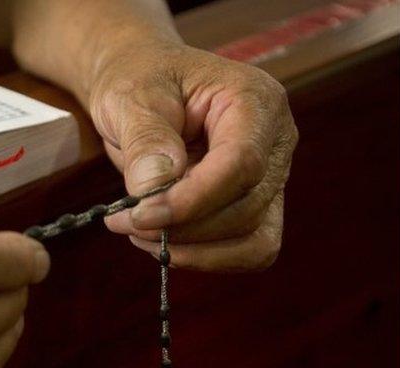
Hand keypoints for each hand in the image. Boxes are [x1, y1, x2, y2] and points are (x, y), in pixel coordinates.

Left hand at [87, 41, 297, 270]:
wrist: (144, 84)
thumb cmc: (141, 79)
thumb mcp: (132, 97)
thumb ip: (146, 139)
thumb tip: (155, 188)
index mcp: (255, 102)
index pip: (241, 164)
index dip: (192, 200)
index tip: (140, 215)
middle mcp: (275, 142)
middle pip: (246, 208)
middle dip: (182, 227)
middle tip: (124, 221)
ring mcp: (271, 177)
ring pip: (251, 239)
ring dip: (192, 249)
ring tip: (138, 231)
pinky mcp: (255, 206)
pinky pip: (245, 250)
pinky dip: (203, 256)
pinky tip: (161, 241)